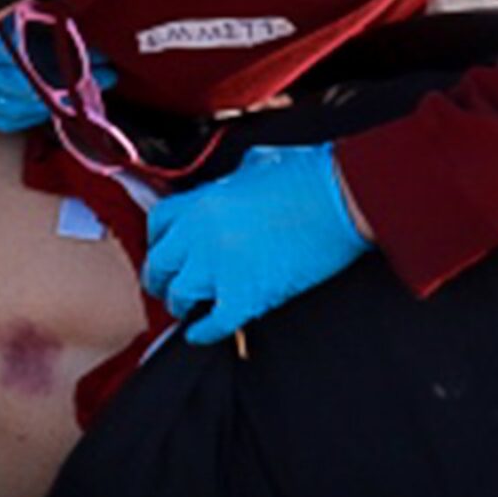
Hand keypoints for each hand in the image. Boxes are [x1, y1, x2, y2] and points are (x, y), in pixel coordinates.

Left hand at [143, 143, 369, 344]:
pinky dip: (203, 332)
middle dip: (161, 277)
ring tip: (186, 307)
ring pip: (179, 295)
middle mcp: (202, 234)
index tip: (163, 249)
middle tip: (166, 284)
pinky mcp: (247, 295)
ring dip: (181, 303)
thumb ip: (231, 178)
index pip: (158, 224)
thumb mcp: (256, 162)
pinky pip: (213, 323)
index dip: (158, 241)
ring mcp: (221, 267)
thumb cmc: (307, 175)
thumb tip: (230, 184)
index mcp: (203, 200)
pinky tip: (199, 334)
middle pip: (160, 263)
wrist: (340, 199)